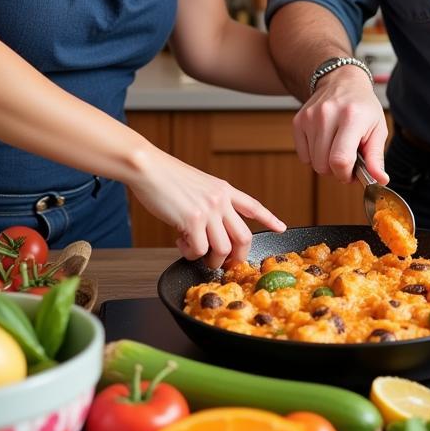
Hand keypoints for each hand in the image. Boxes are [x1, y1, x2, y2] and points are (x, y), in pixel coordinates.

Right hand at [129, 146, 285, 268]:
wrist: (148, 167)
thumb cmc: (166, 177)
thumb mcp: (198, 184)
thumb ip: (209, 204)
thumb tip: (207, 230)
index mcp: (223, 189)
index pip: (253, 205)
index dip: (269, 219)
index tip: (281, 227)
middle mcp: (221, 199)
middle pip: (244, 237)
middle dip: (237, 257)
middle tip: (224, 262)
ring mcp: (209, 210)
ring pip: (223, 249)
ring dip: (209, 258)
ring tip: (193, 250)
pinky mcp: (192, 220)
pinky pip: (199, 249)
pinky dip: (190, 253)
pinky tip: (180, 242)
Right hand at [292, 66, 388, 183]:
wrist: (342, 82)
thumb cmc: (363, 108)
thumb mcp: (378, 129)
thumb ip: (376, 157)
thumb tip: (380, 180)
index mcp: (351, 117)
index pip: (340, 160)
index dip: (346, 175)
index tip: (353, 173)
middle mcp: (327, 115)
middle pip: (324, 164)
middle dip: (337, 171)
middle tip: (348, 161)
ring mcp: (310, 117)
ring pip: (313, 162)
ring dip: (326, 164)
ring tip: (337, 150)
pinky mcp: (298, 121)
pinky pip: (303, 156)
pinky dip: (314, 156)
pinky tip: (325, 144)